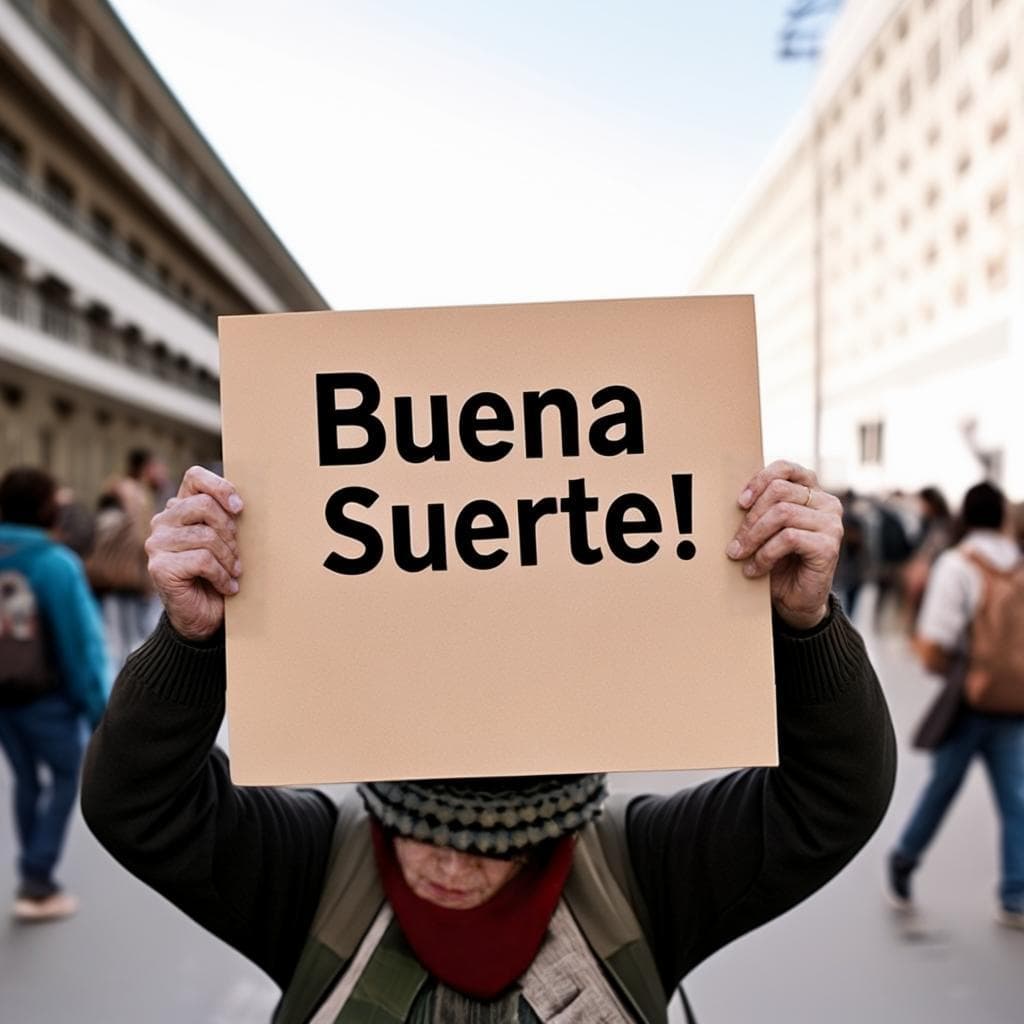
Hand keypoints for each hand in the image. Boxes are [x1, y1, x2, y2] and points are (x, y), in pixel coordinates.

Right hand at [145, 466, 243, 640]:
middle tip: (237, 554)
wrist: (203, 616)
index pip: (195, 477)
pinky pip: (203, 561)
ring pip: (206, 536)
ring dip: (229, 558)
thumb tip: (240, 502)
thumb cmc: (218, 574)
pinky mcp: (159, 567)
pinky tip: (227, 587)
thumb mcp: (226, 540)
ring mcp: (157, 544)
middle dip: (230, 531)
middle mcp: (162, 522)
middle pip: (205, 506)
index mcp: (179, 508)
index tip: (239, 508)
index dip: (220, 487)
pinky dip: (222, 576)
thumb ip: (226, 517)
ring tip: (234, 572)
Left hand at [725, 460, 842, 629]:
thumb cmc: (779, 562)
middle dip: (750, 517)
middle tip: (735, 543)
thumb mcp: (766, 529)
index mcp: (811, 492)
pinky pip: (788, 538)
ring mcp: (831, 524)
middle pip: (779, 491)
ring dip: (753, 537)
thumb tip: (735, 499)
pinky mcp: (829, 545)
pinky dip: (765, 554)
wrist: (795, 601)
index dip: (759, 480)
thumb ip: (760, 509)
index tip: (740, 502)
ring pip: (782, 513)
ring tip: (740, 555)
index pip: (786, 469)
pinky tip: (755, 569)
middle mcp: (826, 503)